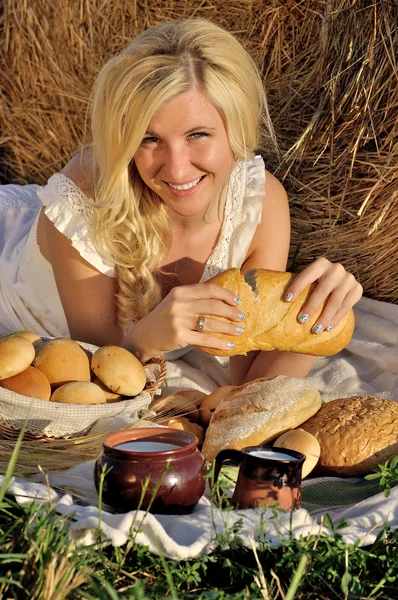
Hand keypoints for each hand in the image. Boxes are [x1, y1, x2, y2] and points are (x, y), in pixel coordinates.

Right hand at [125, 283, 245, 360]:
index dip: (226, 295)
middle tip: (242, 317)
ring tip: (240, 331)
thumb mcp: (175, 302)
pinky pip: (205, 340)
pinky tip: (229, 345)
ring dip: (229, 328)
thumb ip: (194, 299)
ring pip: (211, 323)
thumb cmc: (164, 319)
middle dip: (231, 312)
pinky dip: (219, 343)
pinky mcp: (179, 336)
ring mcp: (178, 320)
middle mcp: (179, 304)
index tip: (238, 302)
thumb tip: (223, 300)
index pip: (209, 289)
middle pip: (213, 305)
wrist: (143, 336)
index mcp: (180, 292)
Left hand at [284, 257, 362, 333]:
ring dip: (324, 317)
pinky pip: (346, 307)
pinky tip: (328, 328)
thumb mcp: (310, 279)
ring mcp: (348, 279)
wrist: (340, 281)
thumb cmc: (317, 282)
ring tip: (315, 329)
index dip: (297, 287)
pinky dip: (336, 319)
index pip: (307, 275)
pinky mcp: (357, 290)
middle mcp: (336, 269)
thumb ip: (299, 284)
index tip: (286, 300)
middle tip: (301, 320)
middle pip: (322, 290)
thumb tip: (278, 299)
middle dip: (311, 307)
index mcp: (321, 264)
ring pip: (335, 301)